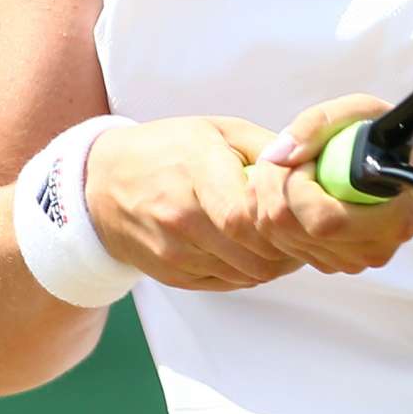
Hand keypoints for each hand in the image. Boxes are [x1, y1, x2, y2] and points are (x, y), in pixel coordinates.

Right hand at [85, 117, 304, 291]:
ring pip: (248, 273)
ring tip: (283, 240)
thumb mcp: (216, 130)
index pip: (245, 215)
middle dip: (289, 245)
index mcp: (194, 170)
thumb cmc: (166, 151)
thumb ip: (267, 147)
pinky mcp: (173, 275)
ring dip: (275, 261)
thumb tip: (312, 166)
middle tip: (304, 232)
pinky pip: (230, 283)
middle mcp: (179, 216)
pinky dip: (252, 271)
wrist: (101, 185)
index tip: (299, 212)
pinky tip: (254, 249)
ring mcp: (174, 251)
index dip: (281, 221)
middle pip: (254, 251)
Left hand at [250, 94, 412, 275]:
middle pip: (289, 230)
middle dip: (274, 185)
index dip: (297, 185)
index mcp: (392, 220)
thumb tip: (277, 156)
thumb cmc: (391, 135)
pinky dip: (276, 210)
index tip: (308, 156)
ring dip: (271, 196)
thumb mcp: (361, 110)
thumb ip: (316, 125)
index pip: (322, 221)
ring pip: (278, 237)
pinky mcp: (332, 263)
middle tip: (290, 157)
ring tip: (296, 169)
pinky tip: (296, 189)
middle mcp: (372, 250)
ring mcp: (351, 261)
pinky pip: (281, 243)